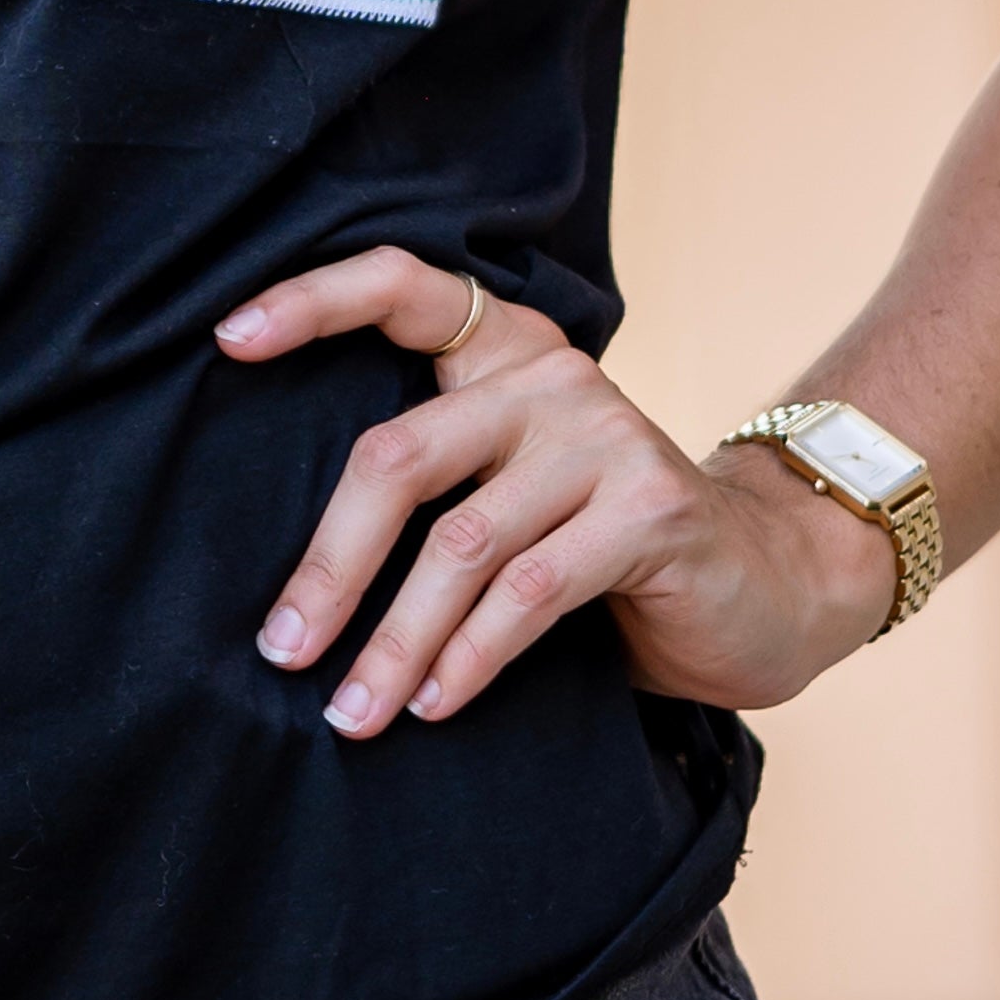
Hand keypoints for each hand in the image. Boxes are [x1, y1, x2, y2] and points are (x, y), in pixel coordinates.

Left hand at [215, 248, 896, 734]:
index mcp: (505, 354)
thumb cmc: (609, 549)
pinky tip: (435, 706)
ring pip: (461, 544)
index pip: (401, 287)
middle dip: (330, 565)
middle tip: (282, 650)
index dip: (311, 303)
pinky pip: (531, 591)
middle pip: (399, 457)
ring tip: (351, 712)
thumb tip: (290, 582)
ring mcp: (606, 437)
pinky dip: (469, 657)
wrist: (774, 581)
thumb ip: (434, 488)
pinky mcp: (652, 509)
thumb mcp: (512, 496)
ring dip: (396, 641)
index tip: (226, 340)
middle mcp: (551, 378)